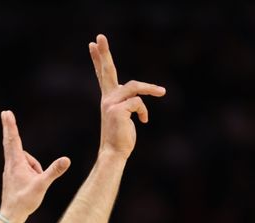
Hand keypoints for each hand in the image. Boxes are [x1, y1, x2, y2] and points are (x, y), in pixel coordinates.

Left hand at [0, 110, 70, 222]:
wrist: (11, 215)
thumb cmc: (25, 201)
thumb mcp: (42, 185)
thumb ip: (54, 171)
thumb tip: (67, 160)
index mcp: (17, 163)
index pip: (14, 140)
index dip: (11, 125)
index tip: (6, 113)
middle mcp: (11, 164)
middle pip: (11, 142)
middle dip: (10, 128)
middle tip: (5, 113)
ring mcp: (10, 170)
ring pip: (25, 160)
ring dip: (33, 166)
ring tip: (35, 183)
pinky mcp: (12, 177)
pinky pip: (23, 167)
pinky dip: (30, 170)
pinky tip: (31, 185)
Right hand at [88, 34, 165, 158]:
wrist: (115, 153)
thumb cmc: (122, 137)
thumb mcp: (125, 116)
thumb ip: (128, 103)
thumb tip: (138, 97)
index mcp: (108, 98)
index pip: (103, 75)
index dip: (99, 59)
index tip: (93, 44)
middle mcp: (107, 98)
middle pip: (107, 71)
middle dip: (104, 53)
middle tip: (99, 36)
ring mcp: (111, 103)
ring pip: (135, 87)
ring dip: (151, 89)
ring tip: (162, 92)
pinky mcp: (118, 110)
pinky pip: (139, 103)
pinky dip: (144, 112)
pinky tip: (143, 121)